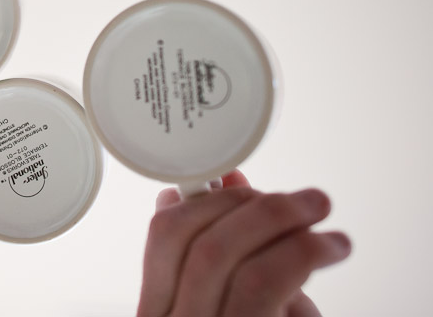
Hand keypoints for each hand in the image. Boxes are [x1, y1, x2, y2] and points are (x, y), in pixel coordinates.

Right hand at [137, 172, 351, 316]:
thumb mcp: (241, 308)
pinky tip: (328, 246)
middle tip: (300, 199)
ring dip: (280, 218)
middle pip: (194, 238)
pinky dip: (300, 250)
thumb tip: (230, 186)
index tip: (241, 184)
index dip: (205, 197)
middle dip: (251, 203)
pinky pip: (263, 282)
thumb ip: (234, 256)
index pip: (163, 237)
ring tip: (321, 216)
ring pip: (222, 252)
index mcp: (161, 316)